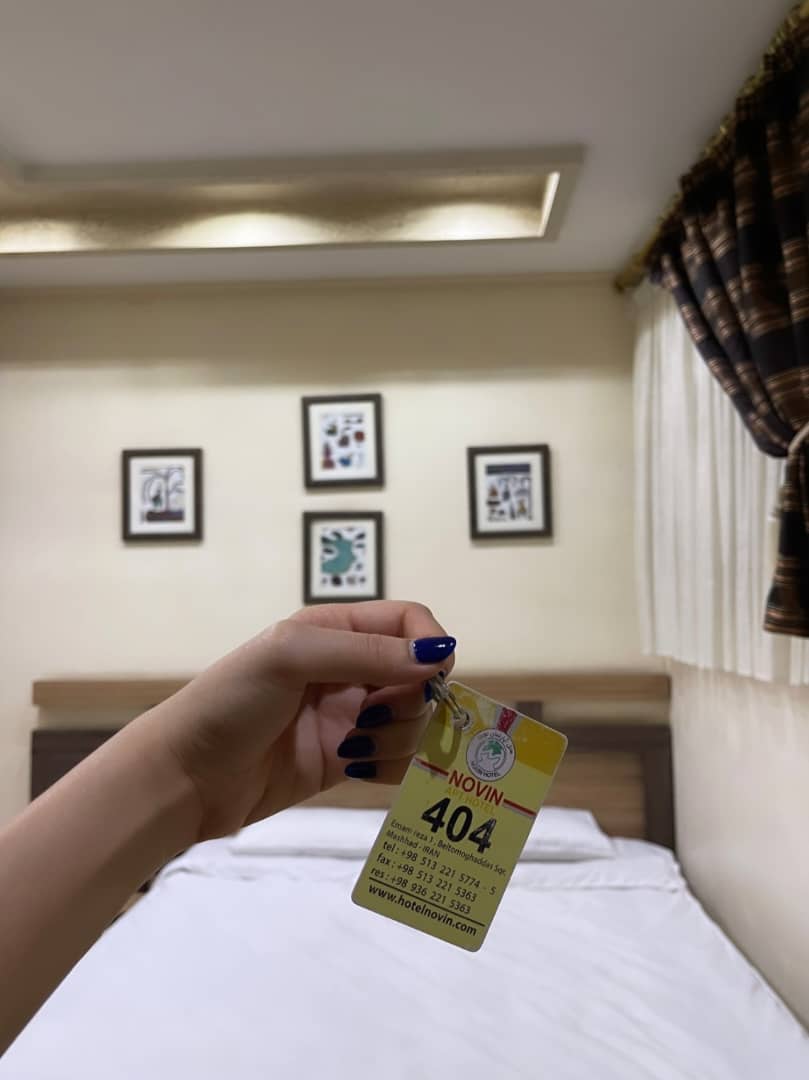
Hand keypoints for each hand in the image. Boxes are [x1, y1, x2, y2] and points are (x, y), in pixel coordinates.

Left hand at [143, 601, 455, 840]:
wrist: (186, 777)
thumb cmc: (229, 702)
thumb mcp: (291, 656)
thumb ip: (364, 651)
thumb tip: (438, 655)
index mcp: (335, 630)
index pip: (408, 622)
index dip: (429, 644)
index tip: (430, 676)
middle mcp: (348, 669)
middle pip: (420, 675)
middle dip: (414, 699)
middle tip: (375, 717)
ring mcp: (349, 717)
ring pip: (414, 720)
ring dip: (401, 737)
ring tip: (356, 749)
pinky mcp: (346, 761)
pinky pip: (396, 760)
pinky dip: (394, 767)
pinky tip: (359, 771)